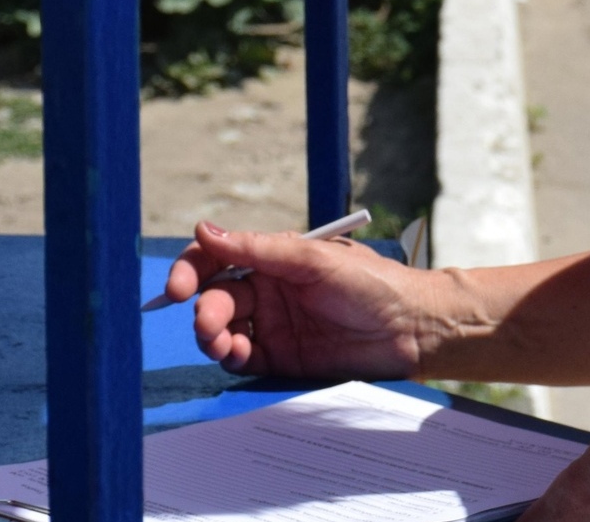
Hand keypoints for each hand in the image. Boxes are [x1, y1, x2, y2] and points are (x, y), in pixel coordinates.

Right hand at [159, 221, 445, 378]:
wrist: (411, 327)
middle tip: (209, 323)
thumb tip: (204, 230)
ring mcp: (272, 324)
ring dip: (211, 337)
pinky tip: (238, 356)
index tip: (178, 287)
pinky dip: (231, 357)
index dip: (192, 269)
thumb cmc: (372, 283)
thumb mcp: (315, 259)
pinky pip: (241, 358)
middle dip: (205, 311)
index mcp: (274, 258)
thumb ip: (258, 248)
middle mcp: (267, 290)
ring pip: (221, 330)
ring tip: (222, 344)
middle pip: (216, 297)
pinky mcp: (280, 357)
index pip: (218, 259)